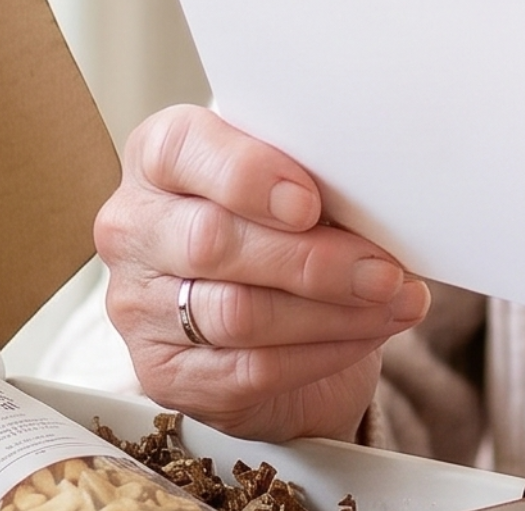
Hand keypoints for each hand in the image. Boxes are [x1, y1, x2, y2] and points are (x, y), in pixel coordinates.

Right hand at [92, 105, 431, 443]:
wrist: (267, 307)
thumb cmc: (277, 219)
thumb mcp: (287, 176)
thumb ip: (307, 171)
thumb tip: (371, 186)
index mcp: (158, 157)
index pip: (182, 149)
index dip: (247, 175)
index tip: (309, 202)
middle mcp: (135, 228)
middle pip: (213, 241)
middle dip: (311, 258)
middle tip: (381, 267)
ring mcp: (140, 307)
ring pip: (237, 313)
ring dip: (330, 310)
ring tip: (389, 299)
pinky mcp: (165, 375)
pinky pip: (251, 369)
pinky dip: (322, 351)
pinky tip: (367, 332)